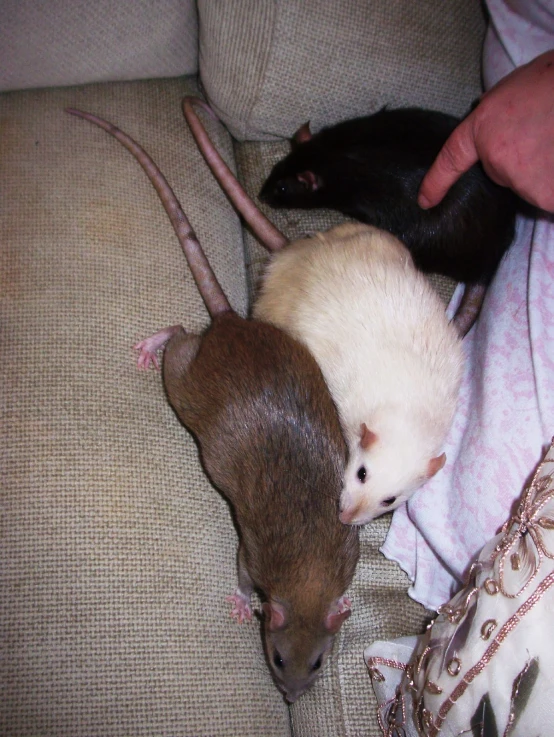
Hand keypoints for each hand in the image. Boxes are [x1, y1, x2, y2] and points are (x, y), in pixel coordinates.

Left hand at [418, 50, 553, 212]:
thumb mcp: (517, 88)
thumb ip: (499, 118)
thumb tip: (498, 130)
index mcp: (485, 127)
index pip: (452, 159)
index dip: (437, 182)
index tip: (425, 201)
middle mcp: (496, 156)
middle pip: (505, 173)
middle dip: (524, 161)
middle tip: (546, 135)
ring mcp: (521, 177)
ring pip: (531, 186)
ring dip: (546, 171)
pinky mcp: (545, 193)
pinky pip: (549, 197)